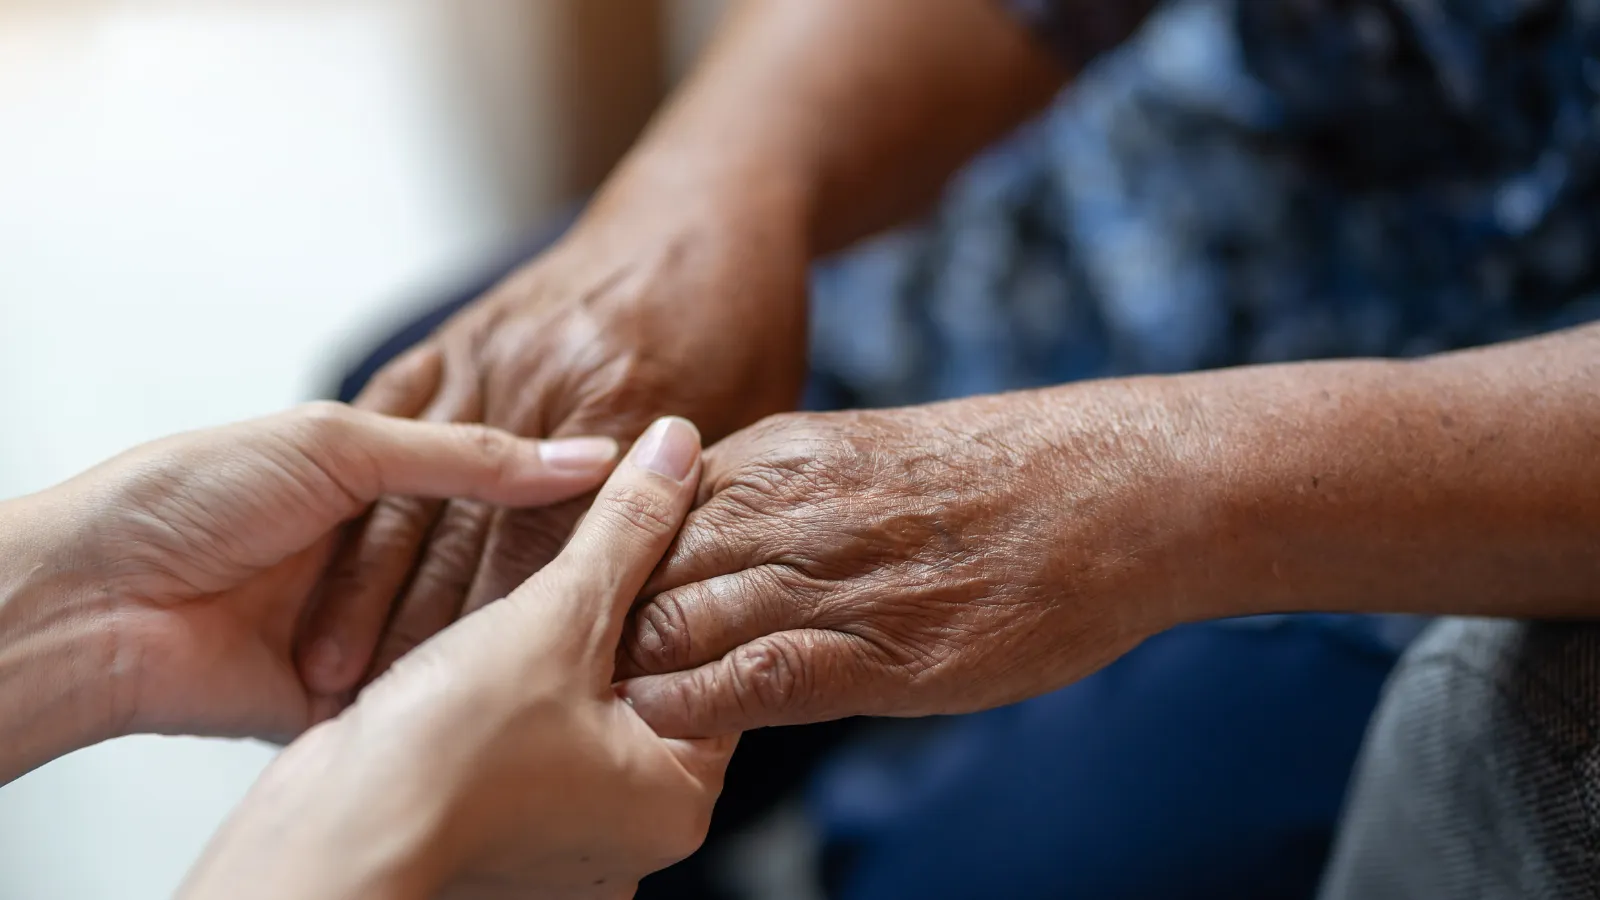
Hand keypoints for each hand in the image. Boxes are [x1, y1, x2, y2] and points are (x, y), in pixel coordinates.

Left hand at [2, 401, 615, 758]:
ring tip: (593, 623)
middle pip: (485, 556)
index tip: (631, 488)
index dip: (557, 483)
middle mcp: (372, 548)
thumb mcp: (337, 445)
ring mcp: (363, 623)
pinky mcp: (346, 695)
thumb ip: (466, 456)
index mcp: (369, 471)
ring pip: (462, 627)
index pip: (490, 475)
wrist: (94, 603)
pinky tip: (522, 674)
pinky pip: (423, 692)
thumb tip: (580, 457)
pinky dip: (459, 685)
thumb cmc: (187, 496)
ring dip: (505, 626)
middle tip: (632, 568)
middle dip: (544, 563)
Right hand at [183, 417, 734, 899]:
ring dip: (556, 652)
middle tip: (593, 553)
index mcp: (678, 799)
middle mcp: (630, 834)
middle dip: (613, 621)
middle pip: (645, 689)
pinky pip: (524, 743)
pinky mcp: (495, 833)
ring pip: (578, 712)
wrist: (327, 840)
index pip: (714, 668)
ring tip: (534, 595)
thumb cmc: (447, 756)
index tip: (657, 530)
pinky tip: (485, 650)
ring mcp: (562, 844)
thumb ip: (625, 530)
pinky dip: (511, 695)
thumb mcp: (557, 617)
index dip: (682, 588)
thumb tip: (677, 449)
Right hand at [297, 195, 810, 706]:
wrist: (703, 209)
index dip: (504, 645)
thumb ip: (694, 508)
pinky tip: (324, 564)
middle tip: (373, 721)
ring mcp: (493, 356)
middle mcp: (546, 383)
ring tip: (325, 676)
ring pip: (416, 488)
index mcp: (618, 408)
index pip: (550, 550)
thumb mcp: (745, 423)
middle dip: (421, 636)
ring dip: (365, 589)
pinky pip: (388, 429)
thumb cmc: (739, 325)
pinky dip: (359, 497)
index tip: (468, 723)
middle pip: (471, 532)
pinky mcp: (454, 340)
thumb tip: (670, 615)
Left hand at [618, 390, 1198, 735]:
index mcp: (775, 455)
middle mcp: (784, 507)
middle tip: (543, 678)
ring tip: (578, 717)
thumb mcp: (864, 455)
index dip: (593, 568)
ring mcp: (830, 576)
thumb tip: (714, 547)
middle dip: (589, 625)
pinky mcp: (880, 647)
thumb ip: (780, 495)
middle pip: (638, 568)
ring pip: (679, 618)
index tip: (564, 612)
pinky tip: (664, 725)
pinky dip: (698, 703)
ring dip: (626, 670)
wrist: (1114, 488)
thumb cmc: (999, 477)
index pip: (638, 513)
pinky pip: (756, 674)